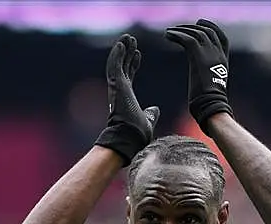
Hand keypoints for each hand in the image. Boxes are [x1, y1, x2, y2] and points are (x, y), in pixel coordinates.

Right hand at [94, 34, 159, 165]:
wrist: (130, 138)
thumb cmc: (137, 134)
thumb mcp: (147, 120)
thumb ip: (150, 114)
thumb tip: (155, 109)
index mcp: (127, 97)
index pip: (129, 76)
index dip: (133, 64)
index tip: (138, 55)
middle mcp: (120, 90)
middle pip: (123, 67)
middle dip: (128, 53)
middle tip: (132, 40)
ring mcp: (117, 87)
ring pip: (117, 63)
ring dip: (122, 50)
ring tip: (128, 38)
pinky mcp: (116, 85)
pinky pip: (115, 66)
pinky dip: (117, 54)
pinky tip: (122, 44)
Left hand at [165, 19, 233, 135]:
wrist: (211, 106)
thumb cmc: (210, 104)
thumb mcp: (211, 86)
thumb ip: (208, 78)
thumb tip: (201, 84)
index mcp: (224, 61)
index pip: (222, 38)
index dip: (212, 28)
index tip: (200, 24)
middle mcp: (218, 55)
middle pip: (208, 32)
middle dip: (193, 27)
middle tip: (179, 27)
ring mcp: (210, 54)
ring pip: (196, 33)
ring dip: (181, 30)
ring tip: (169, 32)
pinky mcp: (198, 56)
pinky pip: (187, 39)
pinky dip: (176, 35)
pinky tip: (167, 36)